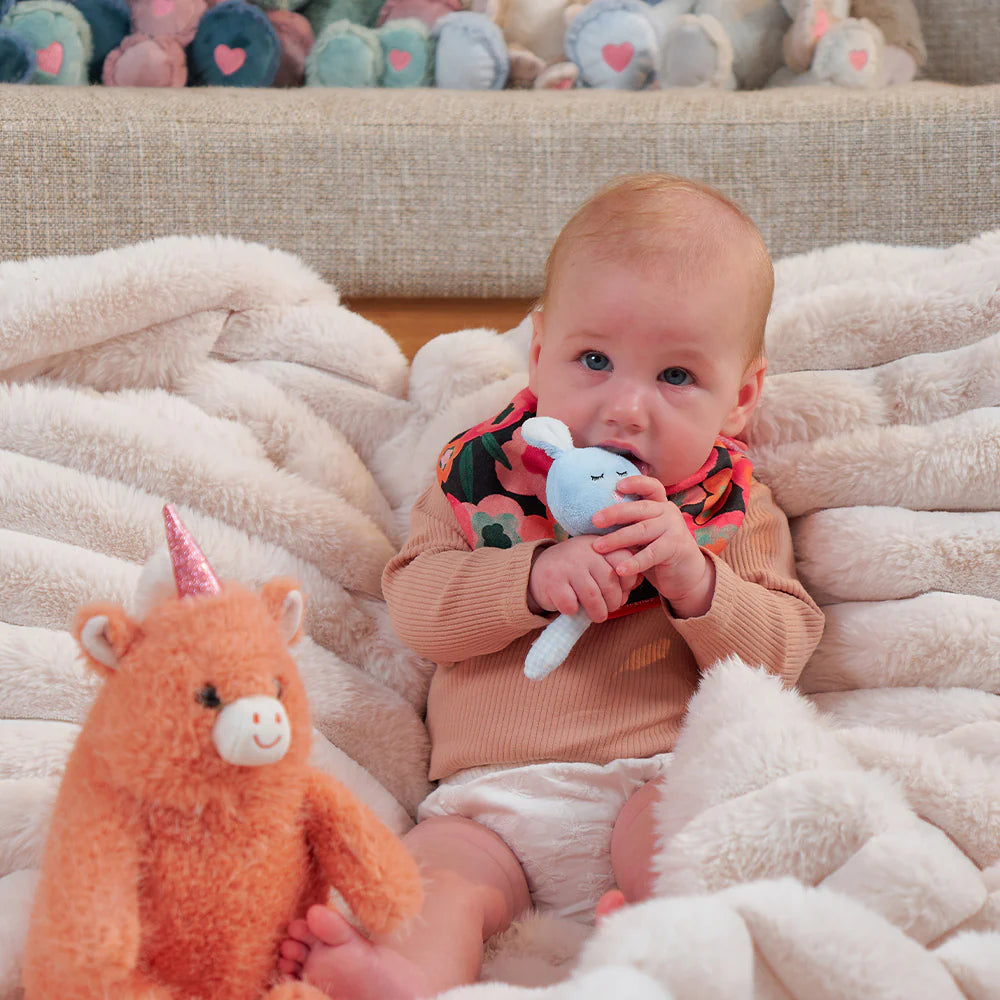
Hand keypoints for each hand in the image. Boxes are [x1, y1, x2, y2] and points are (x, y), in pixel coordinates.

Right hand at [528, 536, 640, 622]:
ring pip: (592, 596)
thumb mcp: (596, 562)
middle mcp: (583, 552)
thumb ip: (618, 570)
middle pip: (610, 581)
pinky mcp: (552, 582)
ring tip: (598, 615)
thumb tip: (638, 582)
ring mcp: (566, 566)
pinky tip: (573, 608)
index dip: (629, 580)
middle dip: (614, 601)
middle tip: (611, 608)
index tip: (624, 591)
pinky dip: (574, 611)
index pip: (624, 559)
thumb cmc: (576, 571)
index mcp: (598, 545)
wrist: (537, 570)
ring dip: (598, 612)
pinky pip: (571, 604)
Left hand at [590, 476, 715, 617]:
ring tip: (598, 547)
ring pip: (642, 530)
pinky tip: (619, 569)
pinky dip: (634, 562)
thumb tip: (594, 522)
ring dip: (618, 539)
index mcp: (659, 505)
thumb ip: (628, 526)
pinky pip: (652, 554)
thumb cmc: (657, 553)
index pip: (650, 487)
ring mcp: (674, 528)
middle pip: (640, 508)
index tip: (618, 485)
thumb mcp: (643, 535)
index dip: (636, 483)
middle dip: (615, 513)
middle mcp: (668, 512)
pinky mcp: (676, 547)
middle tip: (594, 520)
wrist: (685, 574)